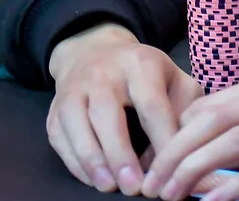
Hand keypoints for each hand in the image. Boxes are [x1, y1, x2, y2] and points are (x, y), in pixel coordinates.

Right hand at [47, 23, 206, 195]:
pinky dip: (74, 161)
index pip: (151, 104)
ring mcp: (74, 90)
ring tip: (110, 187)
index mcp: (140, 64)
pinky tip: (93, 179)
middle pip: (107, 113)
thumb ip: (183, 110)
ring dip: (92, 160)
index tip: (170, 169)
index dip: (160, 139)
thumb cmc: (143, 74)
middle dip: (120, 153)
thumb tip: (175, 153)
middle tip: (134, 187)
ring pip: (77, 124)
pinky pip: (60, 137)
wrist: (94, 51)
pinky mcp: (55, 109)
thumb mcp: (173, 78)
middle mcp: (103, 74)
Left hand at [140, 65, 238, 200]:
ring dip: (191, 171)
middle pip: (211, 120)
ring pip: (231, 143)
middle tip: (148, 184)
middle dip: (171, 153)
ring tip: (168, 196)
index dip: (177, 132)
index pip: (213, 102)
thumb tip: (237, 131)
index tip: (157, 159)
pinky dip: (236, 188)